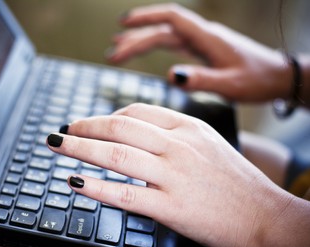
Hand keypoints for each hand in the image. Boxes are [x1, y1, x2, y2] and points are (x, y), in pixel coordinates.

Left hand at [47, 103, 303, 246]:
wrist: (266, 216)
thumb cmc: (237, 182)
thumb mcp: (207, 143)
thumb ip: (174, 133)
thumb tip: (135, 129)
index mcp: (188, 128)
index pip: (136, 113)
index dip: (105, 117)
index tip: (87, 123)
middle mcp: (179, 146)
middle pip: (119, 128)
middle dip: (83, 127)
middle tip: (62, 131)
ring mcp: (174, 175)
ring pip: (116, 155)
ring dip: (79, 148)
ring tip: (55, 146)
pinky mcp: (172, 206)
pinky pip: (126, 194)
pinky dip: (95, 186)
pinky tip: (74, 181)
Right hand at [108, 3, 291, 101]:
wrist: (278, 77)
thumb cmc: (258, 80)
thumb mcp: (231, 84)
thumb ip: (202, 80)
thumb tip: (173, 76)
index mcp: (207, 38)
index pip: (171, 19)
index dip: (146, 19)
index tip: (123, 25)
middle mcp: (202, 36)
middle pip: (162, 30)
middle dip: (135, 38)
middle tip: (112, 52)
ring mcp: (202, 43)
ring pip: (166, 37)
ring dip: (142, 42)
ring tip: (119, 50)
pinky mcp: (203, 51)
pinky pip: (173, 45)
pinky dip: (156, 47)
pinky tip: (146, 51)